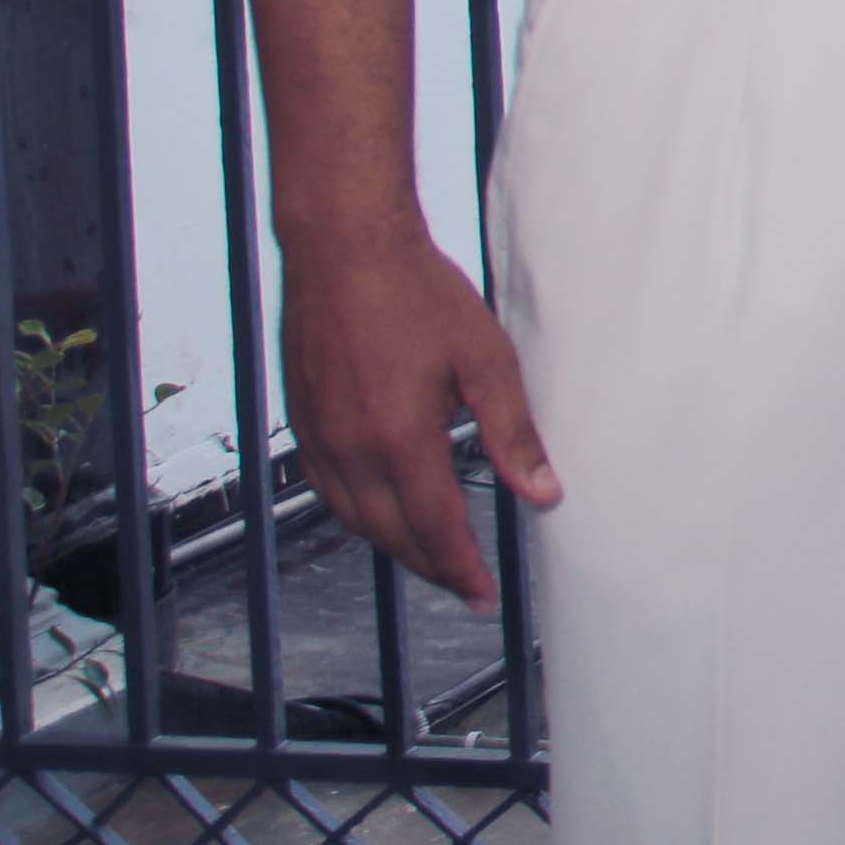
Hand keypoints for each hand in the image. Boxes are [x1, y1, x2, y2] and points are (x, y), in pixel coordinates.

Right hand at [281, 219, 557, 604]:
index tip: (482, 596)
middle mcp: (350, 449)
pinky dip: (357, 513)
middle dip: (430, 567)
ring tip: (430, 557)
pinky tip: (379, 509)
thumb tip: (543, 492)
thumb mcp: (486, 361)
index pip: (435, 528)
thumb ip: (513, 433)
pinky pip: (327, 489)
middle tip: (464, 586)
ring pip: (353, 518)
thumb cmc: (417, 293)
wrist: (343, 248)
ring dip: (392, 545)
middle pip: (391, 535)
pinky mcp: (301, 420)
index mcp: (400, 439)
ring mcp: (317, 437)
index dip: (461, 569)